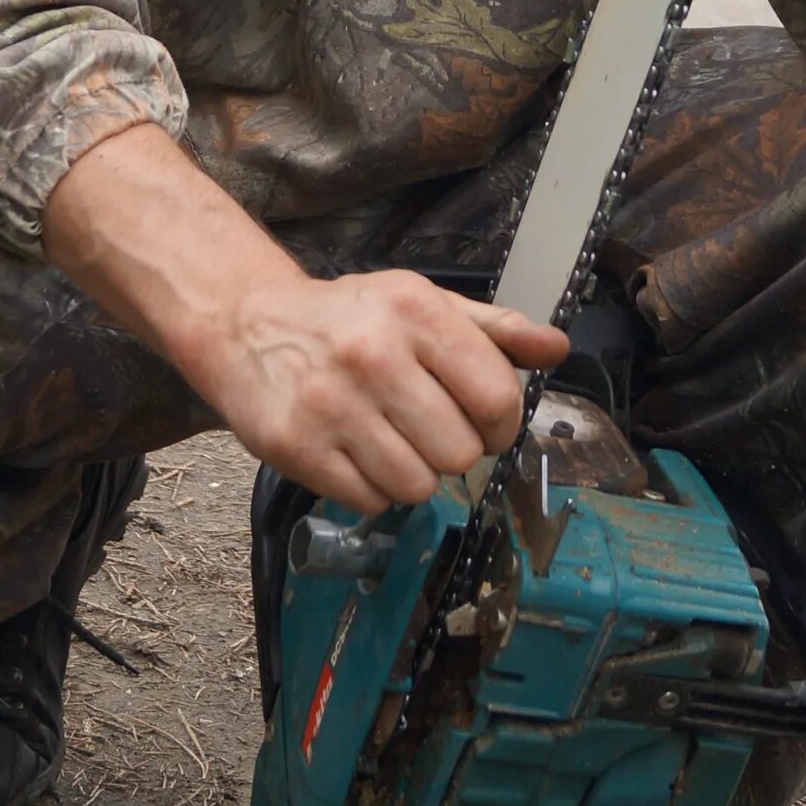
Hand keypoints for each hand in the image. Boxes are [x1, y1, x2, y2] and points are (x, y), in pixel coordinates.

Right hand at [183, 269, 566, 515]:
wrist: (248, 326)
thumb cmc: (350, 319)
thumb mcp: (422, 304)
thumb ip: (495, 329)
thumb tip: (557, 348)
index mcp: (415, 311)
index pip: (497, 396)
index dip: (503, 424)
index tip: (486, 423)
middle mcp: (374, 355)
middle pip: (460, 452)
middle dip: (454, 450)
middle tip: (429, 429)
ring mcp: (331, 404)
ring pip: (417, 485)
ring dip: (414, 474)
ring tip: (391, 441)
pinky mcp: (296, 447)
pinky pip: (371, 501)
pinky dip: (373, 488)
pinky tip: (357, 452)